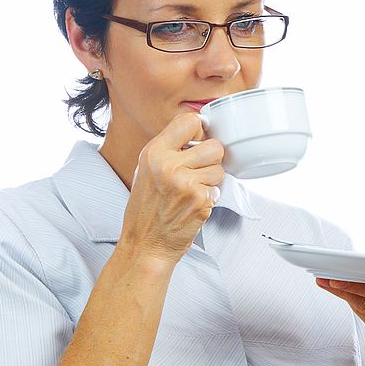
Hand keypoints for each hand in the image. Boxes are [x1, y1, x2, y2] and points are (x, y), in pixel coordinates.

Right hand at [117, 112, 224, 263]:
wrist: (145, 245)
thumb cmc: (146, 211)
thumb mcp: (147, 170)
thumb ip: (169, 150)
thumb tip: (198, 134)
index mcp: (154, 152)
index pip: (189, 121)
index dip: (199, 132)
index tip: (197, 142)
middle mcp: (168, 165)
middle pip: (214, 146)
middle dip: (211, 161)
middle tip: (198, 173)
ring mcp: (185, 183)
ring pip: (219, 169)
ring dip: (211, 181)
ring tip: (192, 192)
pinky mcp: (199, 201)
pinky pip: (218, 190)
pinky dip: (210, 198)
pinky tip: (193, 205)